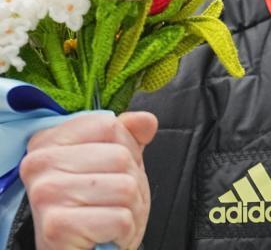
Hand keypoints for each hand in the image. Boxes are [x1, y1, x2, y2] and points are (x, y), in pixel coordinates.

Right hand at [20, 111, 157, 249]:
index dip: (126, 148)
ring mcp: (46, 194)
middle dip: (132, 182)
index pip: (109, 125)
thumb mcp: (114, 164)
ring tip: (111, 217)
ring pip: (125, 187)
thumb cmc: (96, 208)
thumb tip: (145, 120)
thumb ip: (129, 136)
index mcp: (47, 142)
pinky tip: (106, 234)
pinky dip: (125, 230)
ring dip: (131, 207)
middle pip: (120, 156)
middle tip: (112, 201)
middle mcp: (39, 164)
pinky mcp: (57, 225)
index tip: (110, 171)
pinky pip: (121, 218)